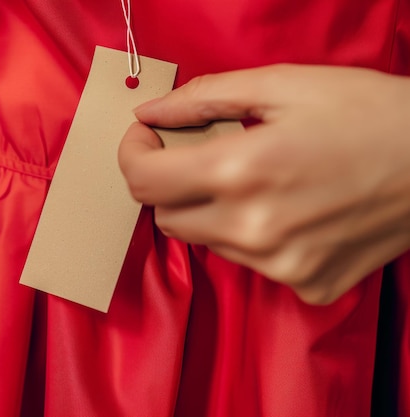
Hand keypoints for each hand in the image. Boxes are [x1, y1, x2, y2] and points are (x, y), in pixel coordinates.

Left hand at [118, 64, 409, 303]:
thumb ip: (204, 98)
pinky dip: (254, 236)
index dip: (134, 155)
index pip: (143, 182)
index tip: (147, 138)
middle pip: (167, 218)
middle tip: (202, 156)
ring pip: (207, 241)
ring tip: (259, 181)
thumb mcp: (283, 84)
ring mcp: (281, 265)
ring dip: (213, 211)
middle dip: (171, 185)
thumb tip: (151, 113)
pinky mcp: (307, 283)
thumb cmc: (367, 113)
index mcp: (241, 171)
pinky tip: (290, 211)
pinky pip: (252, 262)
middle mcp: (253, 229)